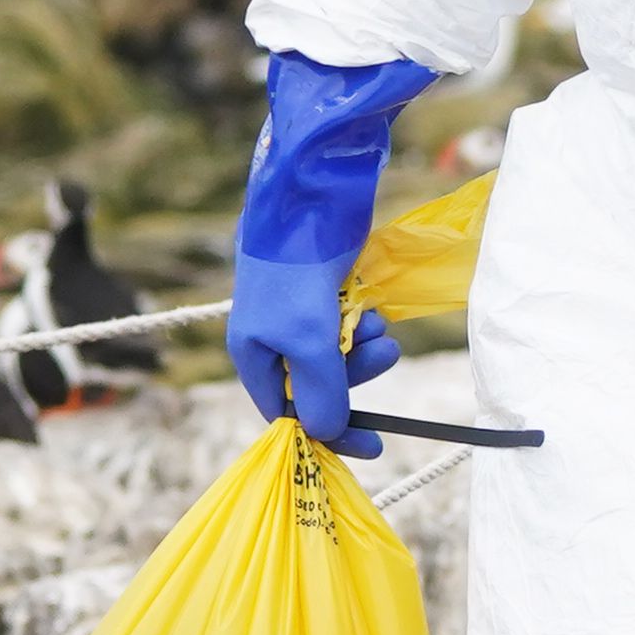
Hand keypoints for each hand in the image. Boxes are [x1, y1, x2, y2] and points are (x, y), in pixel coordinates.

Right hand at [228, 50, 437, 451]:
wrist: (311, 190)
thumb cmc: (298, 267)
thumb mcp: (310, 340)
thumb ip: (321, 392)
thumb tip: (327, 435)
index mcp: (253, 353)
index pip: (288, 413)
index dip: (328, 430)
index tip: (372, 444)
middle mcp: (272, 336)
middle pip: (320, 383)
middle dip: (355, 374)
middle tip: (381, 353)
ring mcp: (299, 311)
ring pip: (340, 353)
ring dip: (365, 345)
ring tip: (377, 322)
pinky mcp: (324, 288)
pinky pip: (350, 323)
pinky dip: (365, 321)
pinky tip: (373, 305)